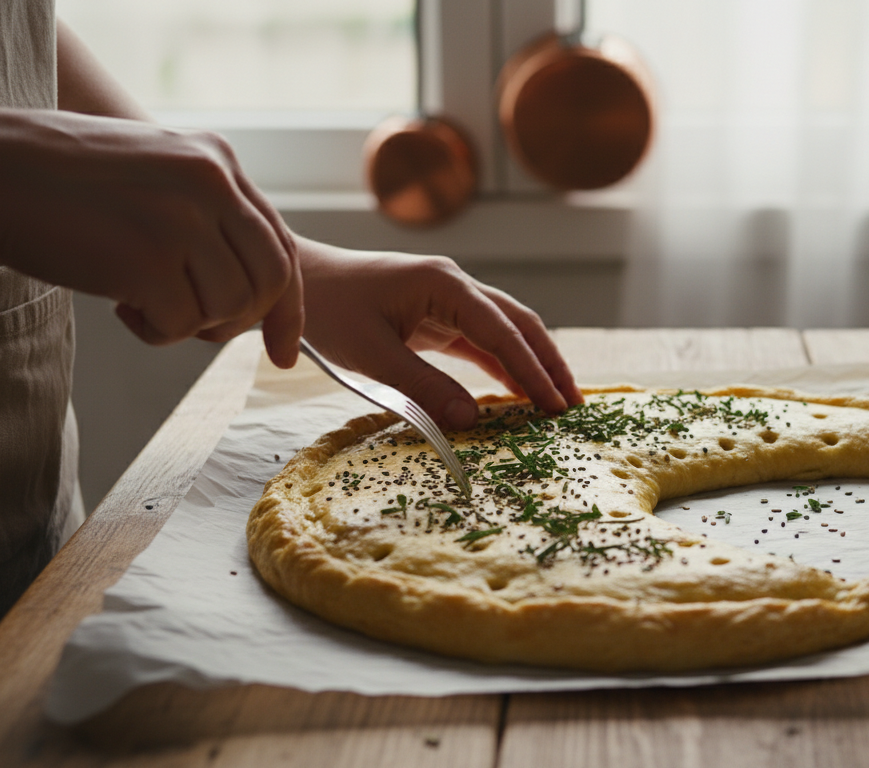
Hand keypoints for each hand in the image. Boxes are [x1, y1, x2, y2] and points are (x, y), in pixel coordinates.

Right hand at [0, 107, 301, 366]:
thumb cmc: (64, 183)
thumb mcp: (158, 176)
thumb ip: (211, 218)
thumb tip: (255, 295)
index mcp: (218, 160)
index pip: (281, 245)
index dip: (288, 306)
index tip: (285, 352)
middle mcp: (211, 183)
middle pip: (271, 281)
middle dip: (242, 321)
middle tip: (193, 323)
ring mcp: (182, 219)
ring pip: (232, 307)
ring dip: (190, 323)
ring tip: (141, 299)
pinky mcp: (148, 258)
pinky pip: (183, 325)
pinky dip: (155, 332)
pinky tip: (121, 306)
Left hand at [298, 241, 581, 429]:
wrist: (296, 283)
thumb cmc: (327, 311)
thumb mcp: (371, 355)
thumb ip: (422, 388)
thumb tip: (471, 422)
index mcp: (445, 284)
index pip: (503, 331)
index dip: (532, 370)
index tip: (554, 404)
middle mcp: (456, 286)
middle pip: (519, 324)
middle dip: (549, 363)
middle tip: (572, 406)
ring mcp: (449, 299)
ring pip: (506, 332)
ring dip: (532, 365)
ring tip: (557, 402)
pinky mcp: (438, 316)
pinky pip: (482, 342)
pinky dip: (504, 366)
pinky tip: (520, 392)